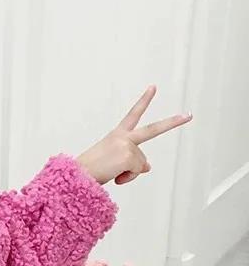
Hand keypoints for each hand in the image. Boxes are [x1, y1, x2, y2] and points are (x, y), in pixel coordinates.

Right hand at [77, 86, 191, 184]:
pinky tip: (115, 177)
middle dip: (172, 123)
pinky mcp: (129, 156)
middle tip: (189, 115)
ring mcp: (127, 145)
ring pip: (141, 163)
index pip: (133, 114)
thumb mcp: (112, 161)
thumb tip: (147, 167)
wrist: (78, 175)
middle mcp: (123, 137)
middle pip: (152, 129)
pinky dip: (127, 178)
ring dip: (129, 172)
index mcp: (116, 135)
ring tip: (111, 172)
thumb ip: (131, 161)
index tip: (153, 87)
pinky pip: (137, 171)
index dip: (144, 100)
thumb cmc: (90, 169)